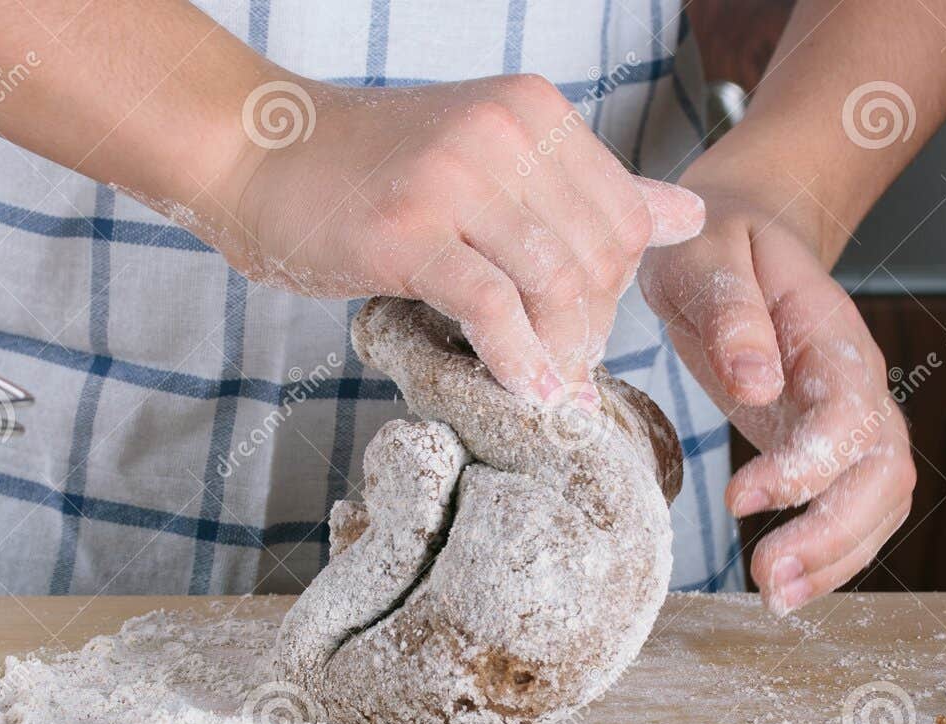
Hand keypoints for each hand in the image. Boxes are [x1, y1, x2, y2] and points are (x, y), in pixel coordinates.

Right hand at [221, 74, 706, 401]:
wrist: (258, 151)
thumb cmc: (372, 169)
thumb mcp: (490, 159)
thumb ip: (585, 188)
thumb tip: (687, 215)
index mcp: (534, 111)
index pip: (625, 217)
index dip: (617, 289)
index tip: (582, 328)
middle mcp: (505, 131)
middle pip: (599, 257)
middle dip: (592, 330)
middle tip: (563, 369)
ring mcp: (456, 177)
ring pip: (556, 283)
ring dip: (560, 353)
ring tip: (546, 388)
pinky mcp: (409, 230)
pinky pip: (491, 307)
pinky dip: (517, 360)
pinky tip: (521, 390)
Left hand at [640, 177, 915, 613]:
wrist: (739, 234)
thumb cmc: (714, 240)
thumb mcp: (704, 254)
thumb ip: (730, 312)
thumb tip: (757, 383)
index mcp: (830, 334)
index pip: (847, 414)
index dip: (805, 465)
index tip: (737, 498)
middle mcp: (855, 382)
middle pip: (884, 471)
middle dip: (834, 534)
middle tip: (768, 580)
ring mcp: (849, 417)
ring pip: (880, 501)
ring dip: (836, 558)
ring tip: (775, 597)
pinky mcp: (826, 445)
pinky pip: (852, 508)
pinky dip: (829, 555)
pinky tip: (786, 584)